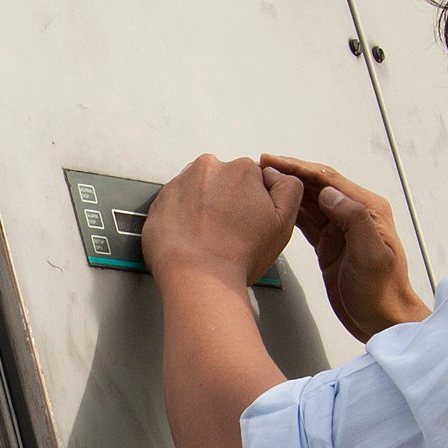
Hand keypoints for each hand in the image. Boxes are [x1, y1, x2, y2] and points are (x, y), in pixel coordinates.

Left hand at [140, 154, 303, 288]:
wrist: (198, 278)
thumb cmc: (239, 255)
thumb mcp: (284, 222)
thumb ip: (288, 188)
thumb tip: (275, 175)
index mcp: (241, 170)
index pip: (251, 179)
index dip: (252, 203)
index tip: (247, 222)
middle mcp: (208, 168)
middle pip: (222, 181)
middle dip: (226, 201)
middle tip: (228, 233)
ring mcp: (179, 183)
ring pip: (197, 192)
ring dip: (202, 208)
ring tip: (208, 237)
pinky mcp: (158, 202)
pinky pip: (174, 206)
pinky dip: (181, 219)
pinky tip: (191, 239)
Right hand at [261, 155, 432, 340]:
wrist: (383, 320)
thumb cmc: (382, 291)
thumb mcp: (370, 254)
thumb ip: (353, 219)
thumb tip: (328, 194)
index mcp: (368, 209)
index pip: (328, 180)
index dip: (299, 168)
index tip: (274, 161)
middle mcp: (355, 214)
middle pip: (317, 186)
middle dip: (289, 175)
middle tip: (261, 168)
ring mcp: (341, 230)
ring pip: (310, 202)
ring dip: (288, 191)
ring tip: (263, 183)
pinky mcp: (330, 245)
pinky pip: (308, 222)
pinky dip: (291, 212)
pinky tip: (276, 207)